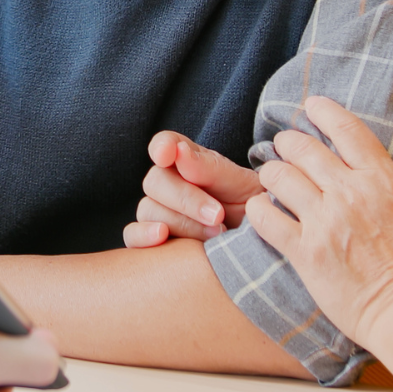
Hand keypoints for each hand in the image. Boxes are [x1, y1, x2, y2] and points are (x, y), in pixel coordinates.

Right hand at [122, 131, 263, 246]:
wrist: (260, 247)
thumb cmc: (252, 210)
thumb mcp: (242, 186)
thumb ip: (211, 168)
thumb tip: (179, 153)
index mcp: (189, 162)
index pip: (165, 144)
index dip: (162, 146)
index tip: (168, 155)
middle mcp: (168, 184)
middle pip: (155, 181)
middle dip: (186, 199)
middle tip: (218, 215)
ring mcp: (157, 213)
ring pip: (148, 210)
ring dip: (181, 223)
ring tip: (216, 236)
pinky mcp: (152, 241)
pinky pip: (132, 235)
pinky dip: (143, 236)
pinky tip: (163, 237)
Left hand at [244, 97, 392, 348]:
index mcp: (384, 182)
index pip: (347, 130)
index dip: (324, 111)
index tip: (312, 106)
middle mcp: (349, 194)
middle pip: (304, 148)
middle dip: (289, 142)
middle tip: (284, 146)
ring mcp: (324, 223)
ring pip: (279, 177)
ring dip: (271, 172)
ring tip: (271, 176)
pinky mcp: (305, 253)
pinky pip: (266, 218)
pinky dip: (259, 209)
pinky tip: (262, 209)